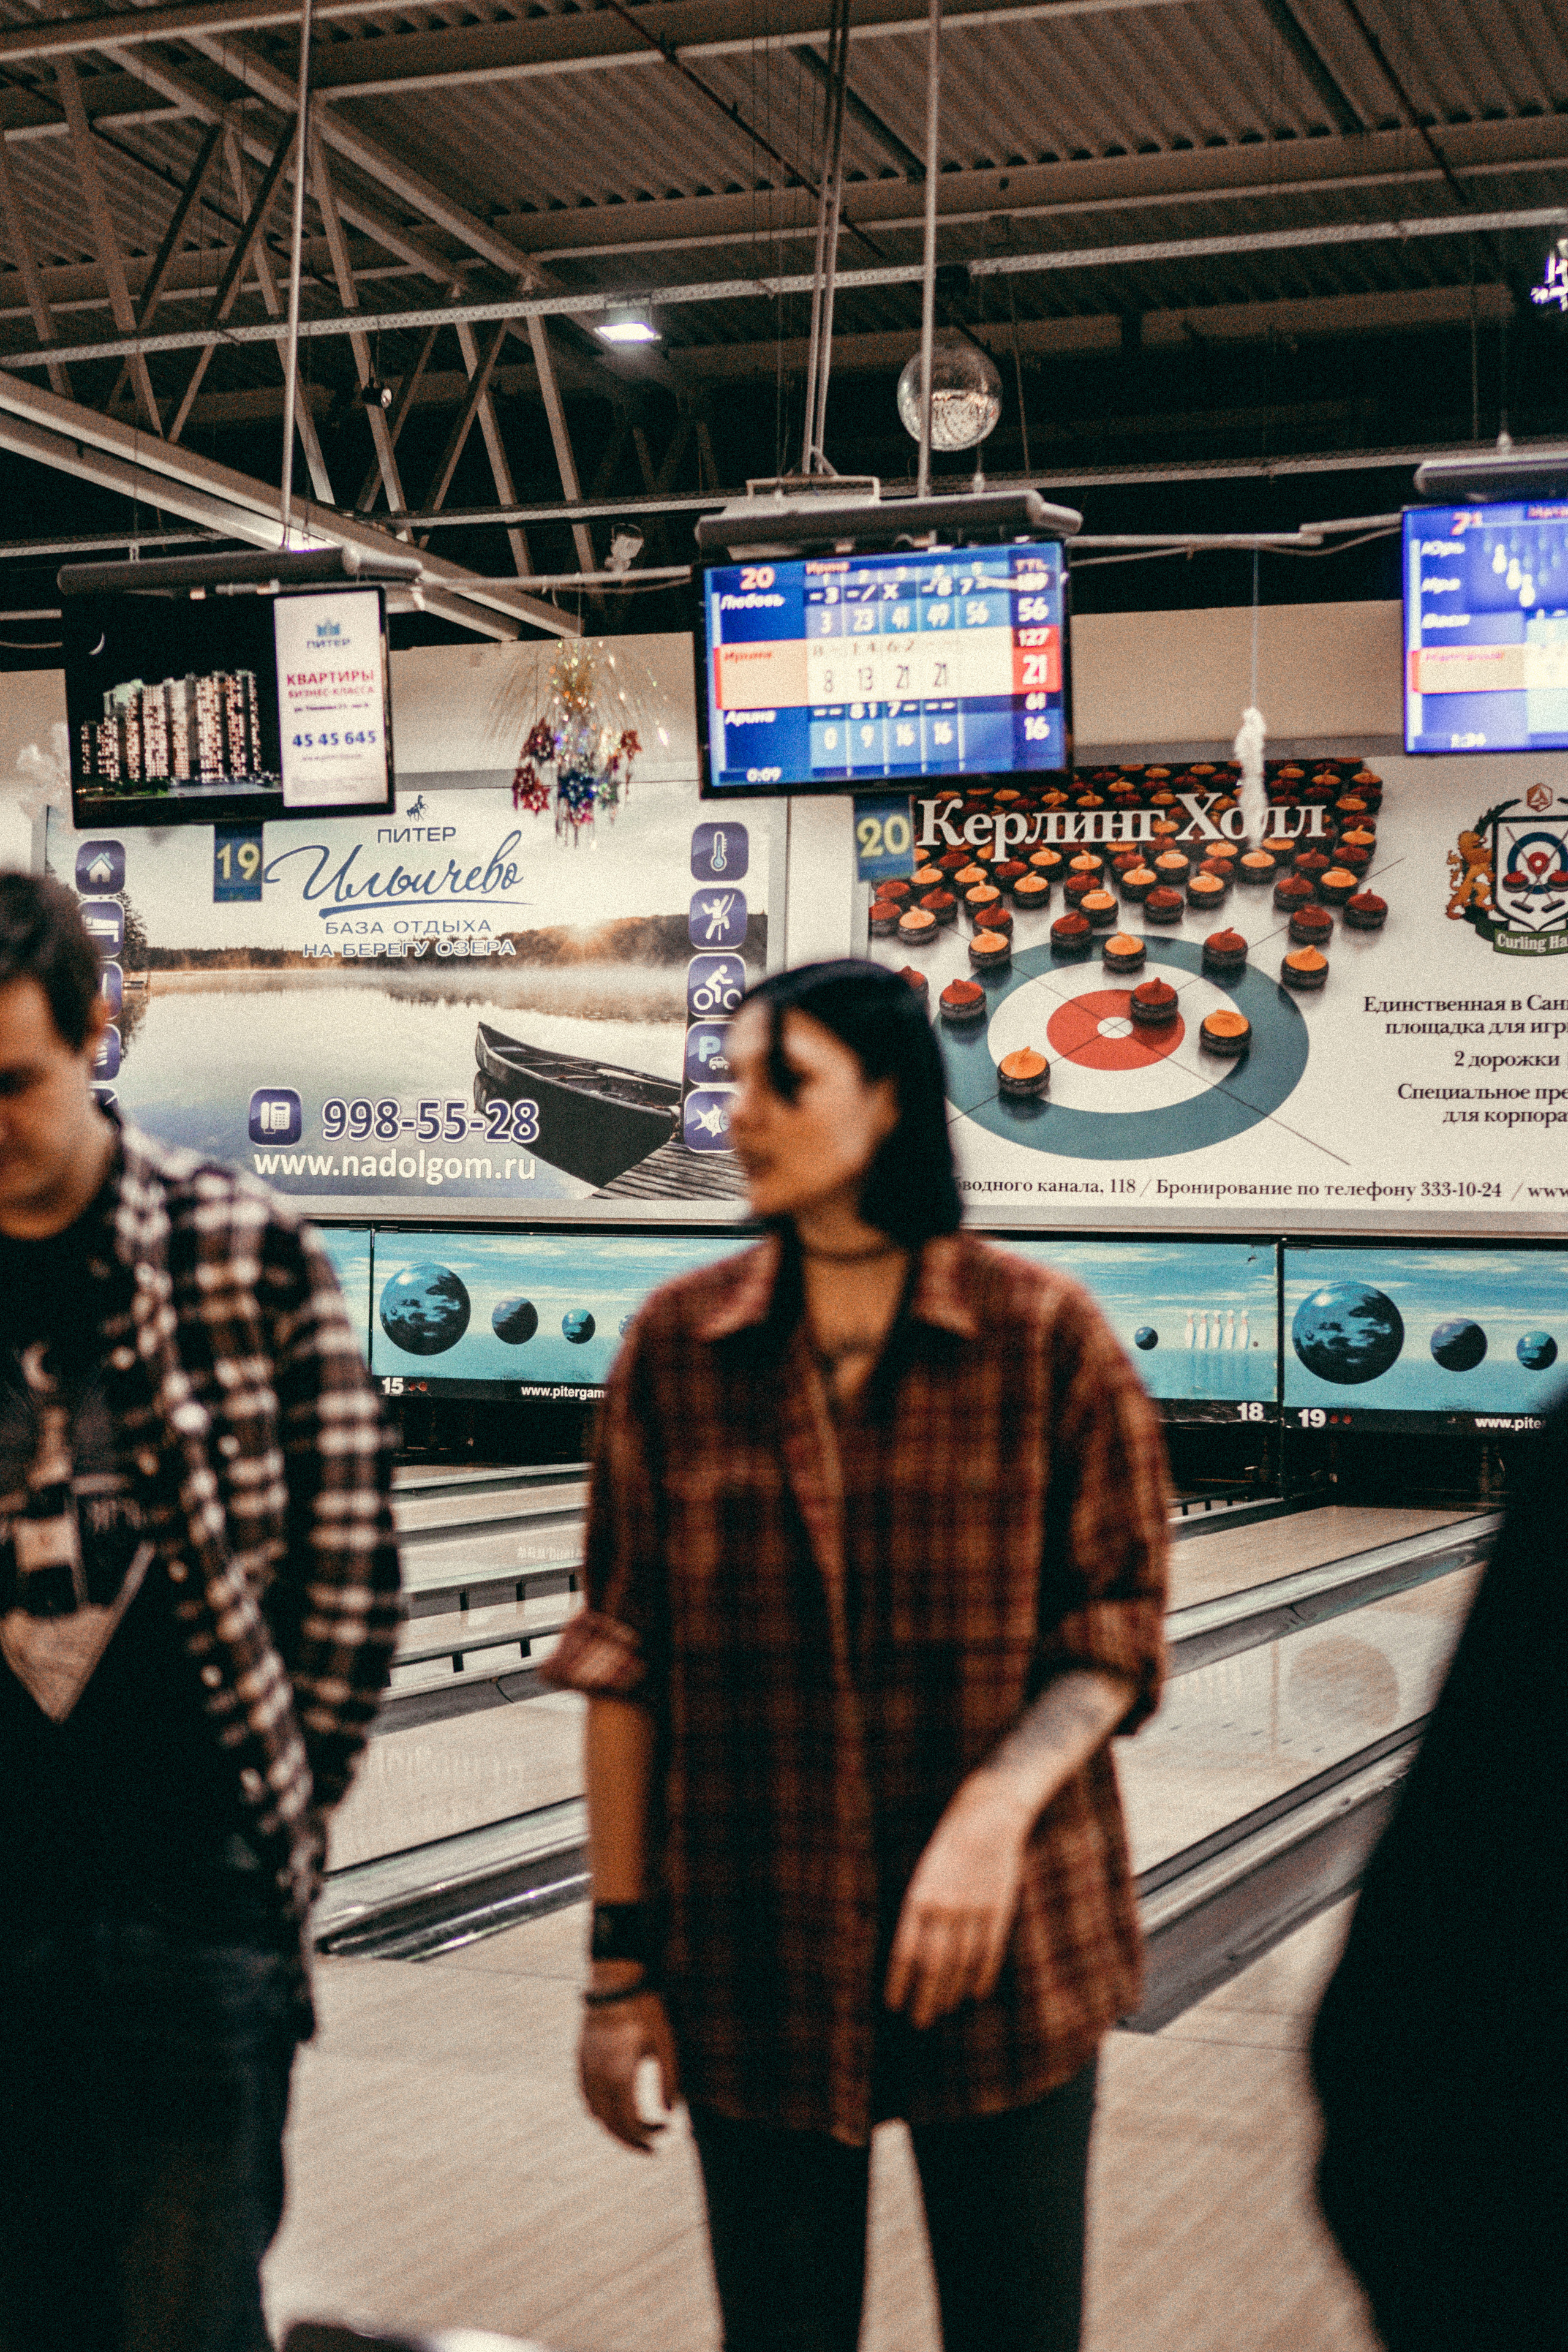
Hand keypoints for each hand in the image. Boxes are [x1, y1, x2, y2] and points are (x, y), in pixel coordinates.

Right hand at [578, 1987, 680, 2152]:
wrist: (616, 1979)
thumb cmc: (646, 2009)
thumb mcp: (665, 2043)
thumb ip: (669, 2081)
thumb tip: (669, 2114)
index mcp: (619, 2073)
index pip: (628, 2122)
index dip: (647, 2136)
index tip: (666, 2133)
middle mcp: (597, 2075)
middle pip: (609, 2124)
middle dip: (631, 2140)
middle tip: (652, 2146)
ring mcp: (585, 2067)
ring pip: (595, 2112)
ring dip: (615, 2126)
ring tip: (638, 2128)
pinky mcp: (581, 2058)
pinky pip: (587, 2095)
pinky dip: (601, 2109)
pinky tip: (617, 2107)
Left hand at [884, 1775, 1032, 2030]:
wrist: (988, 1815)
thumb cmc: (948, 1842)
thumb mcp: (923, 1871)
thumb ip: (918, 1910)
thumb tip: (910, 1952)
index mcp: (918, 1896)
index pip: (905, 1951)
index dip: (899, 1981)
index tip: (893, 2004)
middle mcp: (945, 1907)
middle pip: (932, 1965)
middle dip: (924, 1997)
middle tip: (918, 2022)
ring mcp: (974, 1909)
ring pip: (960, 1963)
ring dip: (950, 1991)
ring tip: (942, 2011)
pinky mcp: (999, 1908)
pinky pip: (988, 1950)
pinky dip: (981, 1975)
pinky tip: (974, 1994)